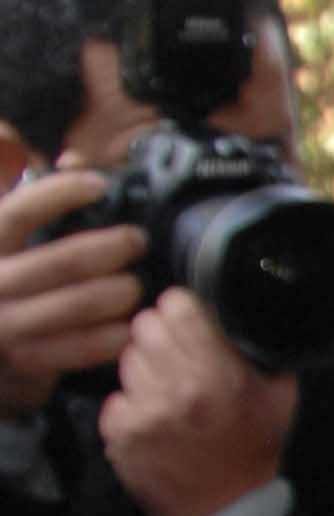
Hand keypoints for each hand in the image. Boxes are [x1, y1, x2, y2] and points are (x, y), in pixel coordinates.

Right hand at [0, 171, 140, 415]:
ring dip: (117, 293)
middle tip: (137, 241)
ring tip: (137, 285)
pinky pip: (76, 350)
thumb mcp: (6, 230)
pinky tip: (130, 327)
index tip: (98, 184)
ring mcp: (6, 324)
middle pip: (61, 261)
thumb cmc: (5, 272)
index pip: (20, 210)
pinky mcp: (25, 361)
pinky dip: (110, 338)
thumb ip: (26, 189)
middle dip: (110, 249)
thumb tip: (59, 154)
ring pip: (75, 306)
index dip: (61, 193)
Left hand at [97, 289, 297, 515]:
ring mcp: (146, 410)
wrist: (223, 508)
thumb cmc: (253, 448)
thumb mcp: (279, 396)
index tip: (187, 322)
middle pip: (145, 327)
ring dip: (143, 371)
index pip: (176, 306)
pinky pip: (114, 398)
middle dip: (159, 338)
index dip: (181, 311)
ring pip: (127, 360)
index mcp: (221, 371)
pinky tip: (151, 422)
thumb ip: (262, 353)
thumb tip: (241, 316)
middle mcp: (180, 386)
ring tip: (165, 394)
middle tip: (175, 359)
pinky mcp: (120, 432)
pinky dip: (129, 407)